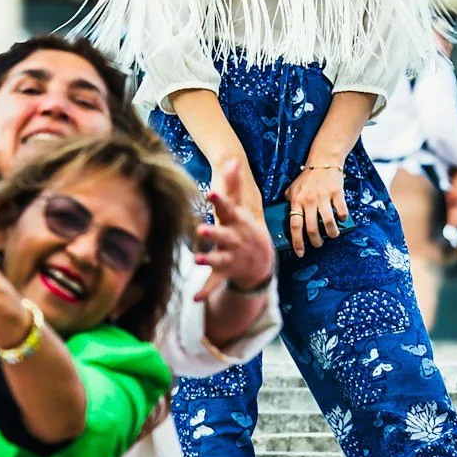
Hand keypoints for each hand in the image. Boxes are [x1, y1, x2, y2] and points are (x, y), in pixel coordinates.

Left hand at [197, 156, 274, 298]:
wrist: (262, 261)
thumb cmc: (244, 227)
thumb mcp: (240, 207)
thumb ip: (233, 185)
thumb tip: (232, 158)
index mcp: (237, 222)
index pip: (229, 209)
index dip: (220, 201)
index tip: (211, 192)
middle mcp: (234, 240)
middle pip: (224, 236)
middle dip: (214, 233)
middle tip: (201, 229)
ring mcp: (230, 258)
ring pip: (218, 259)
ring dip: (209, 260)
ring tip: (197, 259)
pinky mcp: (223, 273)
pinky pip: (214, 284)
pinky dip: (205, 291)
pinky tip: (194, 298)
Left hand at [284, 156, 350, 255]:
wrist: (324, 160)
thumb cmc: (307, 177)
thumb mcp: (293, 188)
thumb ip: (289, 201)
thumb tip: (284, 217)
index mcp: (297, 200)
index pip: (295, 226)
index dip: (297, 242)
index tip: (300, 253)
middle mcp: (309, 200)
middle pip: (312, 228)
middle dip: (315, 242)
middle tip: (318, 244)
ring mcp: (324, 197)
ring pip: (328, 223)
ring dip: (331, 233)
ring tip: (332, 235)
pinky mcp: (337, 193)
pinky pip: (341, 211)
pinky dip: (342, 218)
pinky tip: (341, 219)